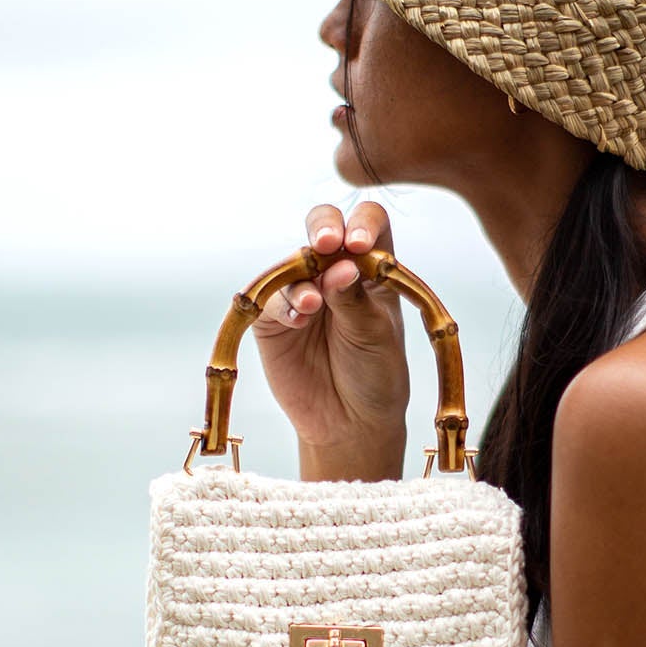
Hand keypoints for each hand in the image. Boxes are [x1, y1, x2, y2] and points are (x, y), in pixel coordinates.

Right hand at [248, 201, 409, 457]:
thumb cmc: (375, 375)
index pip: (371, 223)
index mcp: (372, 268)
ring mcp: (302, 290)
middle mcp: (335, 272)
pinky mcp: (272, 317)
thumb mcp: (374, 335)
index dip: (364, 223)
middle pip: (323, 226)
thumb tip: (339, 263)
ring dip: (303, 276)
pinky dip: (284, 303)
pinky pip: (270, 296)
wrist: (351, 423)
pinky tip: (299, 318)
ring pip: (294, 261)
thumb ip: (354, 298)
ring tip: (314, 305)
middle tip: (328, 243)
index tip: (361, 244)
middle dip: (323, 227)